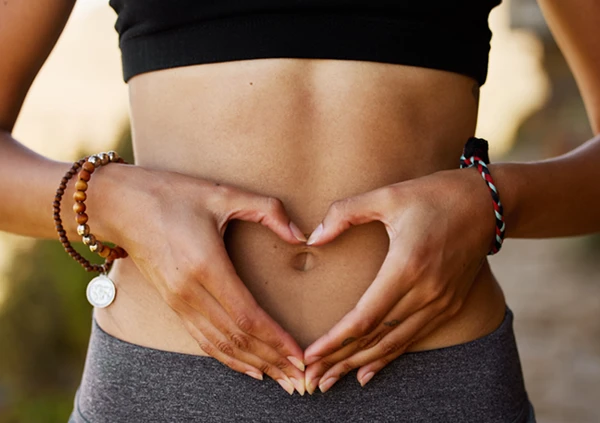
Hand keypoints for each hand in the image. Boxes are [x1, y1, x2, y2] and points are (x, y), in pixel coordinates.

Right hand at [93, 164, 307, 394]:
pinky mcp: (172, 304)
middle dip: (272, 361)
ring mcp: (178, 302)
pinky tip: (247, 367)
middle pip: (237, 338)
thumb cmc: (171, 195)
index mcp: (206, 267)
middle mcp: (190, 293)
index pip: (247, 316)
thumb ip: (267, 210)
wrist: (120, 206)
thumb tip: (300, 235)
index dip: (276, 340)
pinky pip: (203, 340)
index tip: (300, 357)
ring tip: (281, 380)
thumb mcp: (222, 194)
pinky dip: (228, 358)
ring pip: (221, 345)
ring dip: (253, 365)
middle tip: (300, 380)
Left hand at [302, 167, 495, 393]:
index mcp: (406, 267)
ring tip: (334, 381)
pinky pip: (414, 337)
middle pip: (376, 338)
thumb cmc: (434, 195)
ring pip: (395, 344)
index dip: (335, 341)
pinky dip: (390, 356)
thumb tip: (312, 237)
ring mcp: (441, 302)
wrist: (488, 203)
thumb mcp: (387, 195)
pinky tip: (370, 371)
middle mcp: (426, 292)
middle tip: (313, 380)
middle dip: (340, 361)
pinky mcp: (451, 304)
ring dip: (362, 364)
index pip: (364, 318)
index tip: (310, 356)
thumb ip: (345, 213)